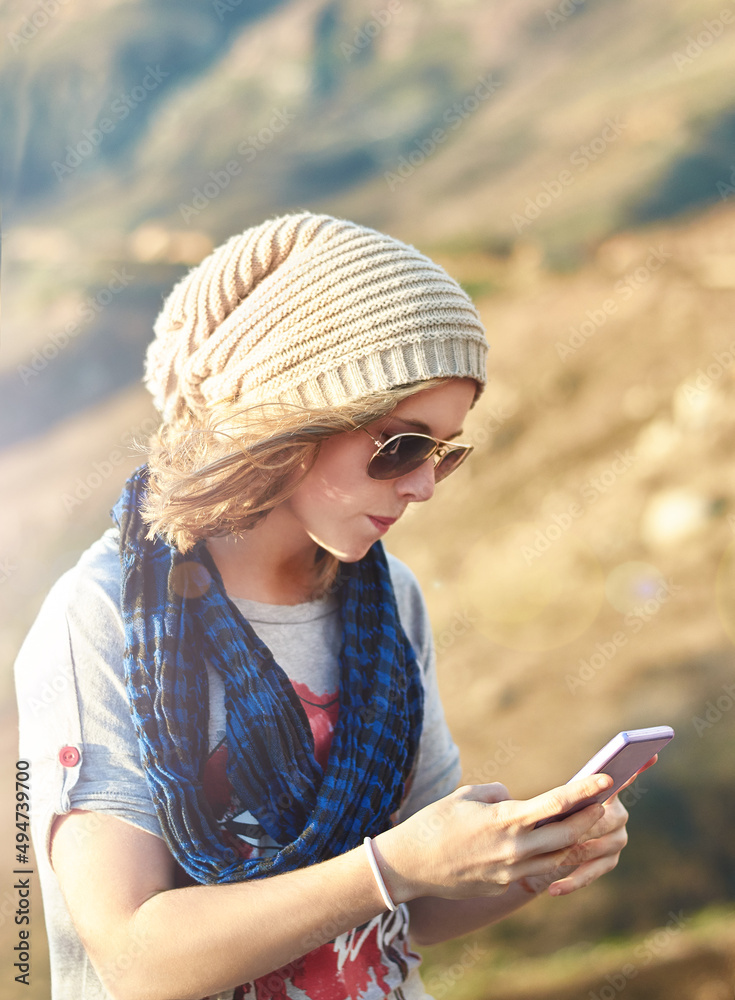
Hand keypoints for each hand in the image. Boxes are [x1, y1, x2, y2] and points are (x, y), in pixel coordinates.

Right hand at [375, 774, 612, 902]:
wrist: (410, 865)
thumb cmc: (435, 822)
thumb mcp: (466, 796)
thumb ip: (497, 795)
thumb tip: (513, 799)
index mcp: (505, 819)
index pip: (556, 803)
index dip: (584, 791)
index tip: (606, 780)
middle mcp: (514, 848)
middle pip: (567, 835)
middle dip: (590, 819)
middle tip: (605, 805)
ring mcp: (510, 870)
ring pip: (559, 860)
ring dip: (576, 844)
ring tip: (588, 828)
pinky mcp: (502, 884)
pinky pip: (539, 872)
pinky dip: (555, 861)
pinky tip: (560, 850)